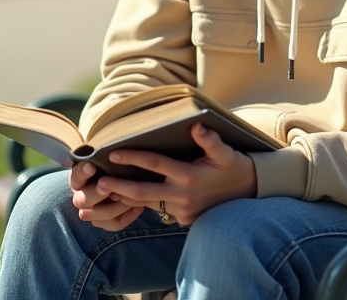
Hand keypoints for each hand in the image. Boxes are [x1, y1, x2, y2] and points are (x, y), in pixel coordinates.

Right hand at [69, 161, 144, 231]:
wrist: (120, 180)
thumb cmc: (111, 166)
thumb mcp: (105, 161)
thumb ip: (104, 160)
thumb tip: (113, 153)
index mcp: (78, 180)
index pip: (76, 176)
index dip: (82, 172)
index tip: (92, 166)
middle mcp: (80, 197)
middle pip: (82, 200)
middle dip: (96, 193)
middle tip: (107, 186)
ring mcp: (90, 212)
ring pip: (96, 216)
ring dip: (114, 207)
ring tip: (131, 197)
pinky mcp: (104, 222)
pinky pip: (114, 224)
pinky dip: (127, 217)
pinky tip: (140, 207)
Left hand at [98, 122, 257, 224]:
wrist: (249, 194)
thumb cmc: (234, 167)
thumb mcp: (226, 152)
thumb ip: (210, 140)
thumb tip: (197, 125)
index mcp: (189, 177)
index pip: (155, 165)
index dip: (133, 158)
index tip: (112, 153)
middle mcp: (182, 196)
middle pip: (142, 192)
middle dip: (118, 186)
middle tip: (98, 181)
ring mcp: (181, 211)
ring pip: (146, 203)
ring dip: (125, 197)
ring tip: (105, 190)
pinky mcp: (182, 220)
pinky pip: (159, 210)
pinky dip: (142, 204)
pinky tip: (127, 197)